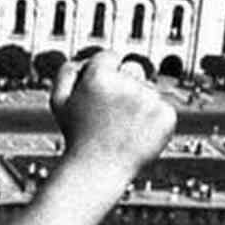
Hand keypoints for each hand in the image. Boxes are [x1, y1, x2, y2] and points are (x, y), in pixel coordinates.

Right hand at [50, 50, 175, 178]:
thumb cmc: (77, 135)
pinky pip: (163, 107)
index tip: (101, 90)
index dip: (104, 73)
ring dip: (139, 103)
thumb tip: (87, 58)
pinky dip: (153, 119)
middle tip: (110, 112)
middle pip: (133, 70)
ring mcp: (149, 100)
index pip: (110, 56)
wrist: (98, 168)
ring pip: (148, 90)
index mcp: (100, 76)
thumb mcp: (58, 100)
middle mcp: (127, 84)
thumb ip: (67, 71)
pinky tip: (137, 132)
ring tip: (122, 126)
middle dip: (124, 86)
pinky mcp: (166, 115)